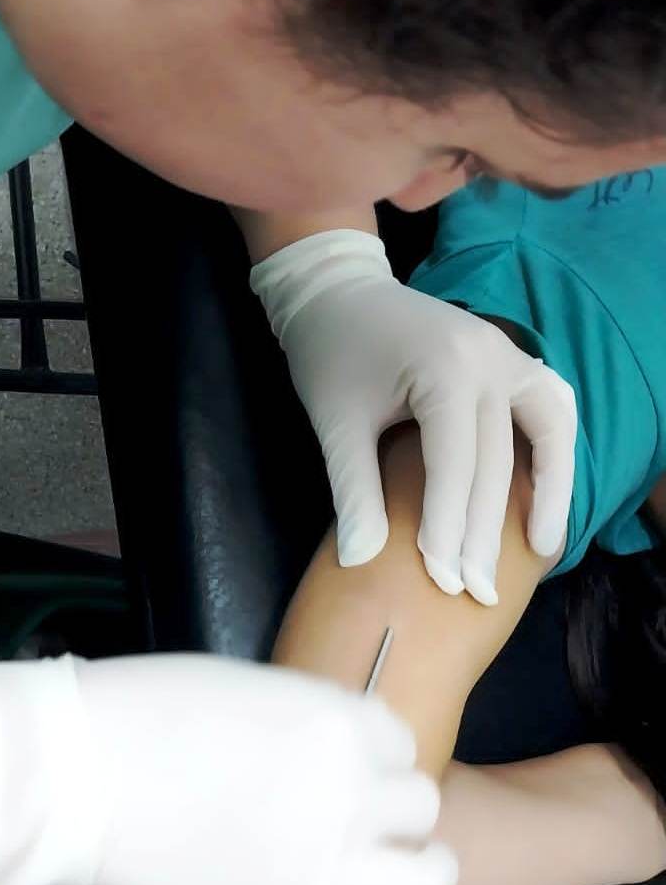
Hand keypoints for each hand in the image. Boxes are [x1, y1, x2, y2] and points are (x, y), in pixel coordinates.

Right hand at [0, 655, 456, 884]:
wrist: (78, 768)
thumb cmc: (141, 709)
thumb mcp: (239, 686)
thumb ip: (299, 720)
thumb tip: (312, 751)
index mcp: (335, 723)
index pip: (397, 740)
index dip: (369, 753)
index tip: (339, 763)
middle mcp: (350, 793)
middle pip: (417, 804)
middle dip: (386, 806)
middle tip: (344, 812)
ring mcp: (326, 867)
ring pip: (425, 881)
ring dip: (406, 873)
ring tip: (375, 874)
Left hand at [250, 229, 575, 604]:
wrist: (336, 292)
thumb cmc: (329, 354)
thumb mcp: (335, 423)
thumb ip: (352, 490)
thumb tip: (357, 561)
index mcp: (444, 370)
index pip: (454, 466)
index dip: (446, 527)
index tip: (441, 581)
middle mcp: (490, 359)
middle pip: (496, 462)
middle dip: (484, 532)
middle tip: (475, 592)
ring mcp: (507, 354)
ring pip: (544, 433)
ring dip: (544, 493)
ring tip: (538, 551)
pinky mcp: (510, 357)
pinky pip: (550, 406)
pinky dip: (555, 450)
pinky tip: (547, 492)